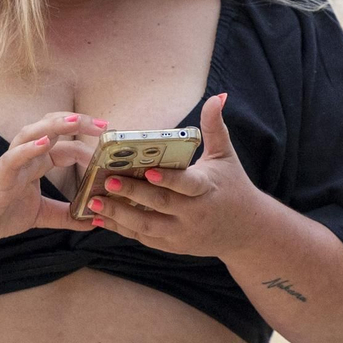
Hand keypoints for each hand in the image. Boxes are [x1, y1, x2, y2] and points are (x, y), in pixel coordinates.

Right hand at [0, 112, 104, 245]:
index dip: (89, 147)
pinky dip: (28, 149)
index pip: (66, 147)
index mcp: (35, 164)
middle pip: (51, 128)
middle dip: (78, 123)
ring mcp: (10, 165)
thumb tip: (92, 220)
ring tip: (76, 121)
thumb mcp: (38, 215)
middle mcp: (25, 158)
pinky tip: (44, 144)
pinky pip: (12, 158)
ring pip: (32, 133)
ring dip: (54, 125)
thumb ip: (64, 215)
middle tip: (105, 125)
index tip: (112, 151)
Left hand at [86, 93, 266, 257]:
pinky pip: (144, 238)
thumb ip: (215, 128)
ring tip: (95, 202)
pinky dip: (122, 229)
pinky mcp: (173, 245)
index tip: (148, 171)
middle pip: (161, 205)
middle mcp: (194, 214)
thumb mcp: (226, 156)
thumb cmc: (233, 186)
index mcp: (207, 188)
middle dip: (133, 194)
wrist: (247, 230)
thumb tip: (217, 97)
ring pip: (148, 226)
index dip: (167, 179)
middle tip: (108, 182)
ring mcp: (182, 233)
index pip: (186, 185)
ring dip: (119, 215)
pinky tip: (100, 218)